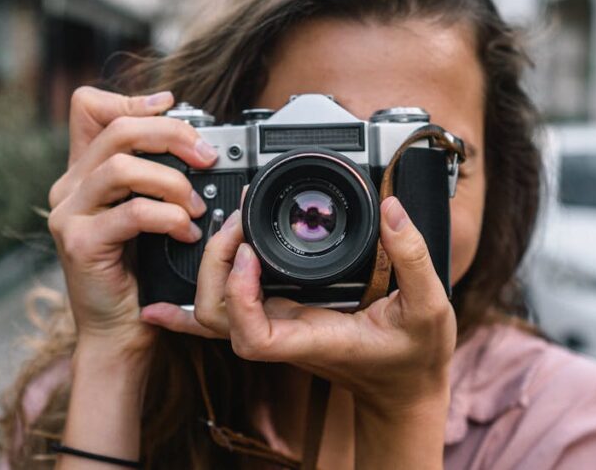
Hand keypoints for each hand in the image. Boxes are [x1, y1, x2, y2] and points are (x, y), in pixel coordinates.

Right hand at [47, 86, 219, 355]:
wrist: (118, 331)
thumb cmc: (139, 274)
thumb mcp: (147, 215)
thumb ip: (156, 178)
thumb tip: (197, 143)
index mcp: (83, 173)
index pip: (89, 108)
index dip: (132, 99)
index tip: (173, 106)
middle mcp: (68, 188)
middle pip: (117, 130)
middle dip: (171, 134)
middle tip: (206, 156)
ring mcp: (69, 215)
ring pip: (122, 167)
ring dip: (172, 181)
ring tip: (196, 206)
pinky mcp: (81, 244)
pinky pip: (132, 212)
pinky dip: (169, 218)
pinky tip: (186, 232)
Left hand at [141, 196, 456, 413]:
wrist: (405, 386)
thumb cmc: (414, 356)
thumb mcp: (430, 306)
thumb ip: (413, 257)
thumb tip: (392, 209)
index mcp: (314, 338)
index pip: (253, 335)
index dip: (239, 294)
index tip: (252, 254)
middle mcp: (286, 335)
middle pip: (217, 316)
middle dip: (215, 265)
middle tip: (240, 220)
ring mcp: (278, 328)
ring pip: (214, 313)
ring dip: (209, 268)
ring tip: (230, 225)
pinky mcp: (279, 317)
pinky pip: (227, 311)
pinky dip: (198, 297)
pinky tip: (165, 295)